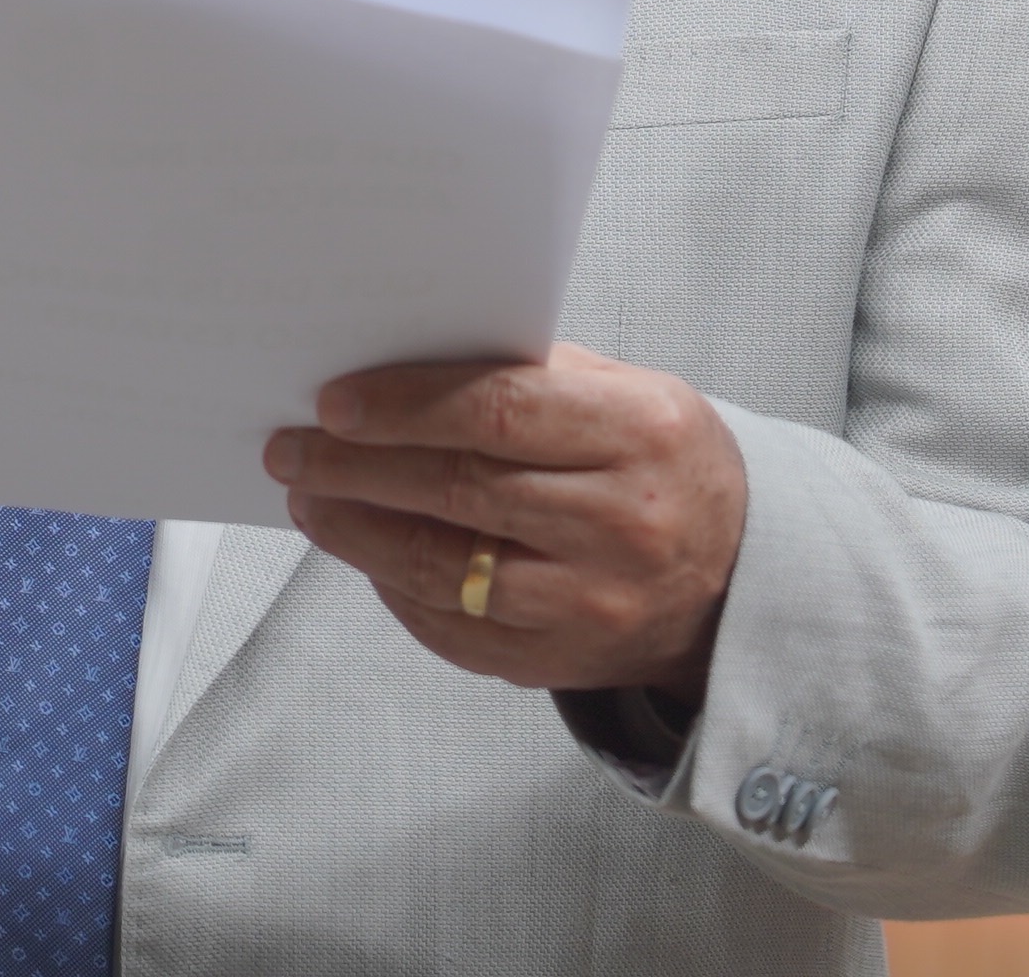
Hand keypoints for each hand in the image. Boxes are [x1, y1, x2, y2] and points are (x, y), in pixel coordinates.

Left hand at [265, 343, 745, 700]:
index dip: (405, 406)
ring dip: (356, 531)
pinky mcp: (559, 664)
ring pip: (442, 568)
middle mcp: (620, 523)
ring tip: (310, 499)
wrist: (735, 578)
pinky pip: (451, 628)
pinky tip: (363, 551)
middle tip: (293, 448)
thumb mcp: (631, 393)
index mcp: (641, 431)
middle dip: (357, 467)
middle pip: (459, 490)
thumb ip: (533, 376)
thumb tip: (402, 365)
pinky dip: (393, 588)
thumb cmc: (661, 465)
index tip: (334, 402)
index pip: (500, 412)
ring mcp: (590, 604)